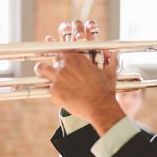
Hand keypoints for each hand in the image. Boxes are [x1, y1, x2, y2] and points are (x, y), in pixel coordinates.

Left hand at [35, 20, 125, 134]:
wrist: (100, 106)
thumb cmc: (105, 89)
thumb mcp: (110, 73)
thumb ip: (112, 61)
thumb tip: (116, 53)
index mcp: (77, 57)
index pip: (62, 50)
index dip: (59, 51)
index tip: (56, 52)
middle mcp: (65, 64)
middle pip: (51, 58)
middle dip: (50, 62)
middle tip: (49, 66)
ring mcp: (58, 76)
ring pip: (41, 69)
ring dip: (41, 70)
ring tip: (40, 72)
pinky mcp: (54, 90)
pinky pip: (48, 89)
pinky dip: (54, 94)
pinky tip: (60, 98)